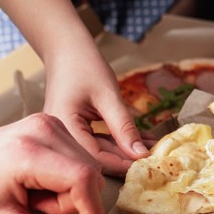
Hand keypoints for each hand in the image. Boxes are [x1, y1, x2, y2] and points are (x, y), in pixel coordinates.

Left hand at [0, 113, 106, 213]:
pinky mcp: (49, 124)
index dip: (92, 210)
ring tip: (34, 195)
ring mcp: (46, 122)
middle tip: (38, 209)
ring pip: (86, 166)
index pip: (82, 178)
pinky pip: (77, 157)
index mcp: (26, 153)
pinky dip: (65, 177)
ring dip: (69, 190)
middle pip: (88, 173)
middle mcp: (41, 130)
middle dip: (73, 201)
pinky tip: (38, 182)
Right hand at [42, 39, 148, 173]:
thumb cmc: (84, 65)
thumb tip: (141, 155)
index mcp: (63, 128)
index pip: (93, 159)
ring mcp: (66, 133)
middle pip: (95, 158)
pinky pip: (98, 140)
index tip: (146, 165)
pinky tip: (140, 139)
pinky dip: (118, 139)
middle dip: (125, 158)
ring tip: (152, 147)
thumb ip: (124, 127)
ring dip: (125, 149)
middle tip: (154, 157)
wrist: (67, 48)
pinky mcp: (75, 128)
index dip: (121, 164)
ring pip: (99, 150)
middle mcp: (59, 136)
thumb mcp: (108, 96)